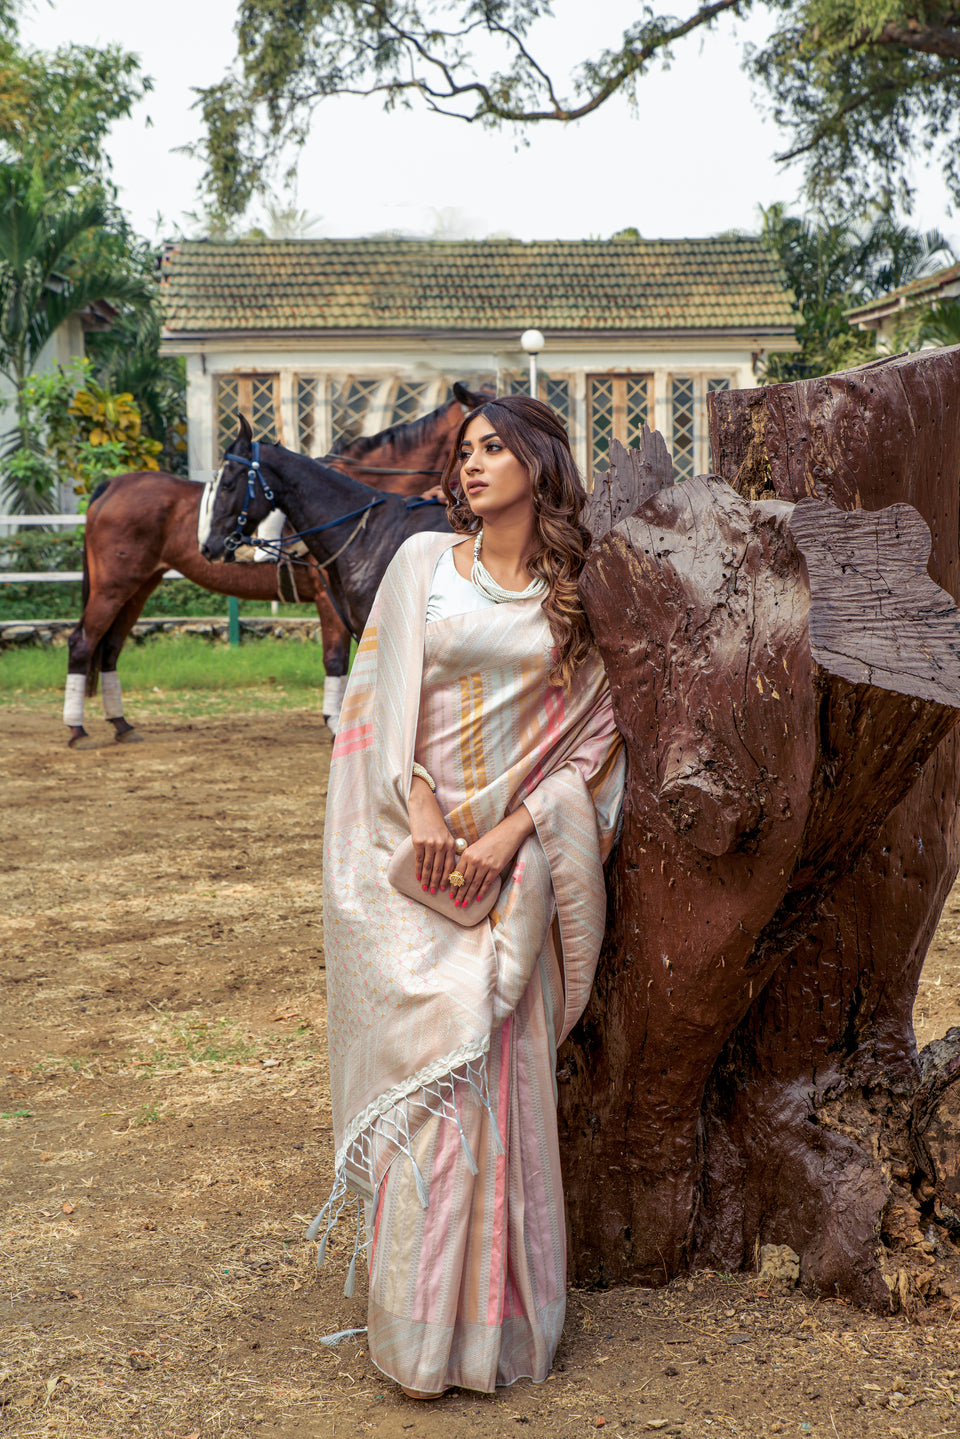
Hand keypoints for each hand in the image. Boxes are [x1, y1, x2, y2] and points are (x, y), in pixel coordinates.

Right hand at [408, 776, 457, 894]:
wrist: (424, 806)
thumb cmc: (435, 821)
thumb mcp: (446, 833)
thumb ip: (448, 847)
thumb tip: (448, 865)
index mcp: (450, 844)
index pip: (450, 866)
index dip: (447, 879)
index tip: (445, 888)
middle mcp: (441, 845)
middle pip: (439, 869)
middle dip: (436, 882)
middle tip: (433, 892)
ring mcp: (430, 844)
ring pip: (429, 866)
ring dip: (426, 879)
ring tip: (425, 888)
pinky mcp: (418, 842)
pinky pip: (419, 860)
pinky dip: (418, 870)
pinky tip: (418, 877)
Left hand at [450, 806, 535, 910]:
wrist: (507, 833)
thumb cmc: (491, 840)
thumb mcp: (475, 847)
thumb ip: (468, 859)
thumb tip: (461, 874)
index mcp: (467, 854)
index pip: (457, 873)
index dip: (453, 885)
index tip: (450, 894)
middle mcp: (474, 860)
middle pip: (464, 881)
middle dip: (459, 893)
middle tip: (455, 903)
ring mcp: (485, 865)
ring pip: (474, 884)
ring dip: (468, 895)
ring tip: (464, 904)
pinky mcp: (495, 868)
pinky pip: (486, 883)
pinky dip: (482, 892)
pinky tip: (478, 899)